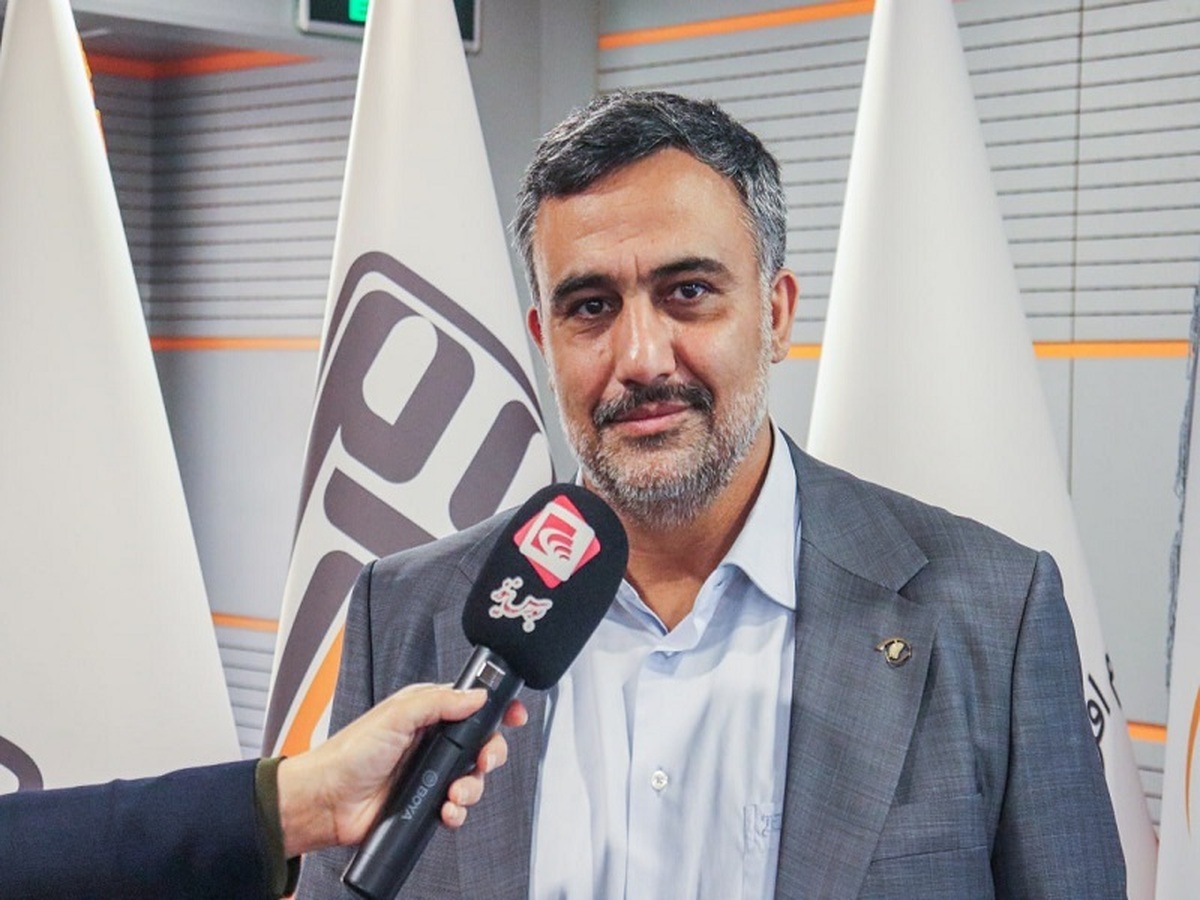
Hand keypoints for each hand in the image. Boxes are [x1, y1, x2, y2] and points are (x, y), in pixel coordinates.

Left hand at [276, 683, 527, 856]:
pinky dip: (458, 812)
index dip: (496, 709)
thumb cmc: (349, 753)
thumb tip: (476, 696)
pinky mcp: (425, 802)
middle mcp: (432, 742)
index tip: (515, 715)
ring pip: (473, 778)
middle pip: (481, 744)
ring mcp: (430, 773)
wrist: (326, 802)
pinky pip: (457, 808)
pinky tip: (446, 812)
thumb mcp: (396, 716)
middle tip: (484, 761)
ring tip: (455, 794)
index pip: (471, 705)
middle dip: (490, 754)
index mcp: (427, 713)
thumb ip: (438, 702)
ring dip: (472, 788)